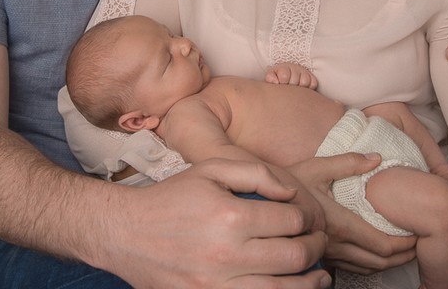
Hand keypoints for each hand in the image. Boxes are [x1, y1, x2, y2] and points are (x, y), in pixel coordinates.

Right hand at [103, 159, 331, 287]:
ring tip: (321, 276)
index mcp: (230, 217)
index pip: (290, 221)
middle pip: (293, 257)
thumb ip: (256, 173)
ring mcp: (216, 285)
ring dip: (310, 284)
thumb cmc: (171, 198)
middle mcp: (227, 254)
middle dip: (315, 249)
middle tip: (319, 243)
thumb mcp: (211, 170)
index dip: (307, 219)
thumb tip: (292, 192)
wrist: (126, 233)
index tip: (308, 219)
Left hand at [266, 62, 318, 89]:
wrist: (286, 77)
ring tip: (295, 90)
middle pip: (295, 80)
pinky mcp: (312, 77)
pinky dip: (309, 88)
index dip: (282, 83)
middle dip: (290, 86)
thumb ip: (270, 78)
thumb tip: (275, 81)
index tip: (280, 85)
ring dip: (300, 88)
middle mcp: (295, 68)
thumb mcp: (271, 77)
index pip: (284, 75)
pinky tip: (303, 90)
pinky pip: (314, 83)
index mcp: (284, 67)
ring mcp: (304, 72)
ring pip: (305, 81)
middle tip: (287, 88)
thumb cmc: (277, 79)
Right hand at [286, 154, 417, 274]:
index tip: (419, 233)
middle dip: (404, 256)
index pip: (381, 245)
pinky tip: (378, 255)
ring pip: (367, 269)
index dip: (405, 244)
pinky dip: (371, 265)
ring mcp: (327, 254)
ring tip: (405, 251)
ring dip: (390, 263)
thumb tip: (377, 158)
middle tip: (420, 244)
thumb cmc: (290, 183)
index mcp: (339, 224)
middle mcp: (335, 245)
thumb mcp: (317, 167)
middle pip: (379, 262)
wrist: (260, 202)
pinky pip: (353, 269)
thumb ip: (349, 162)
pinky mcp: (322, 257)